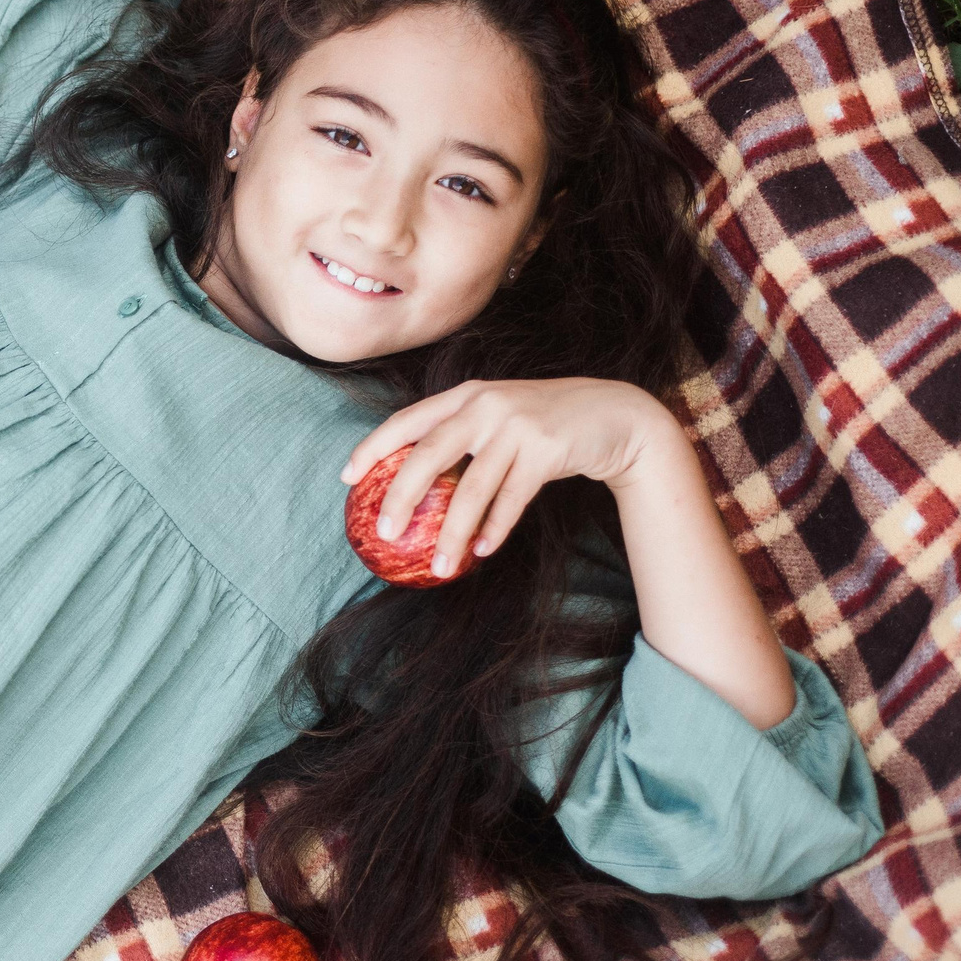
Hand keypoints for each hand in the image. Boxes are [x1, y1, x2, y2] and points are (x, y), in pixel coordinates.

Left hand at [338, 378, 680, 579]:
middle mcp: (484, 405)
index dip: (373, 447)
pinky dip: (495, 527)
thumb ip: (460, 434)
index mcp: (465, 395)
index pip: (407, 420)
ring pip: (472, 488)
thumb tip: (414, 479)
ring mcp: (515, 427)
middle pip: (429, 454)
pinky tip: (481, 552)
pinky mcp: (545, 451)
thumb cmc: (544, 423)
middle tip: (384, 531)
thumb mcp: (497, 414)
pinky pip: (512, 498)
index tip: (346, 477)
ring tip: (439, 564)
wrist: (614, 415)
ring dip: (453, 531)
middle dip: (401, 495)